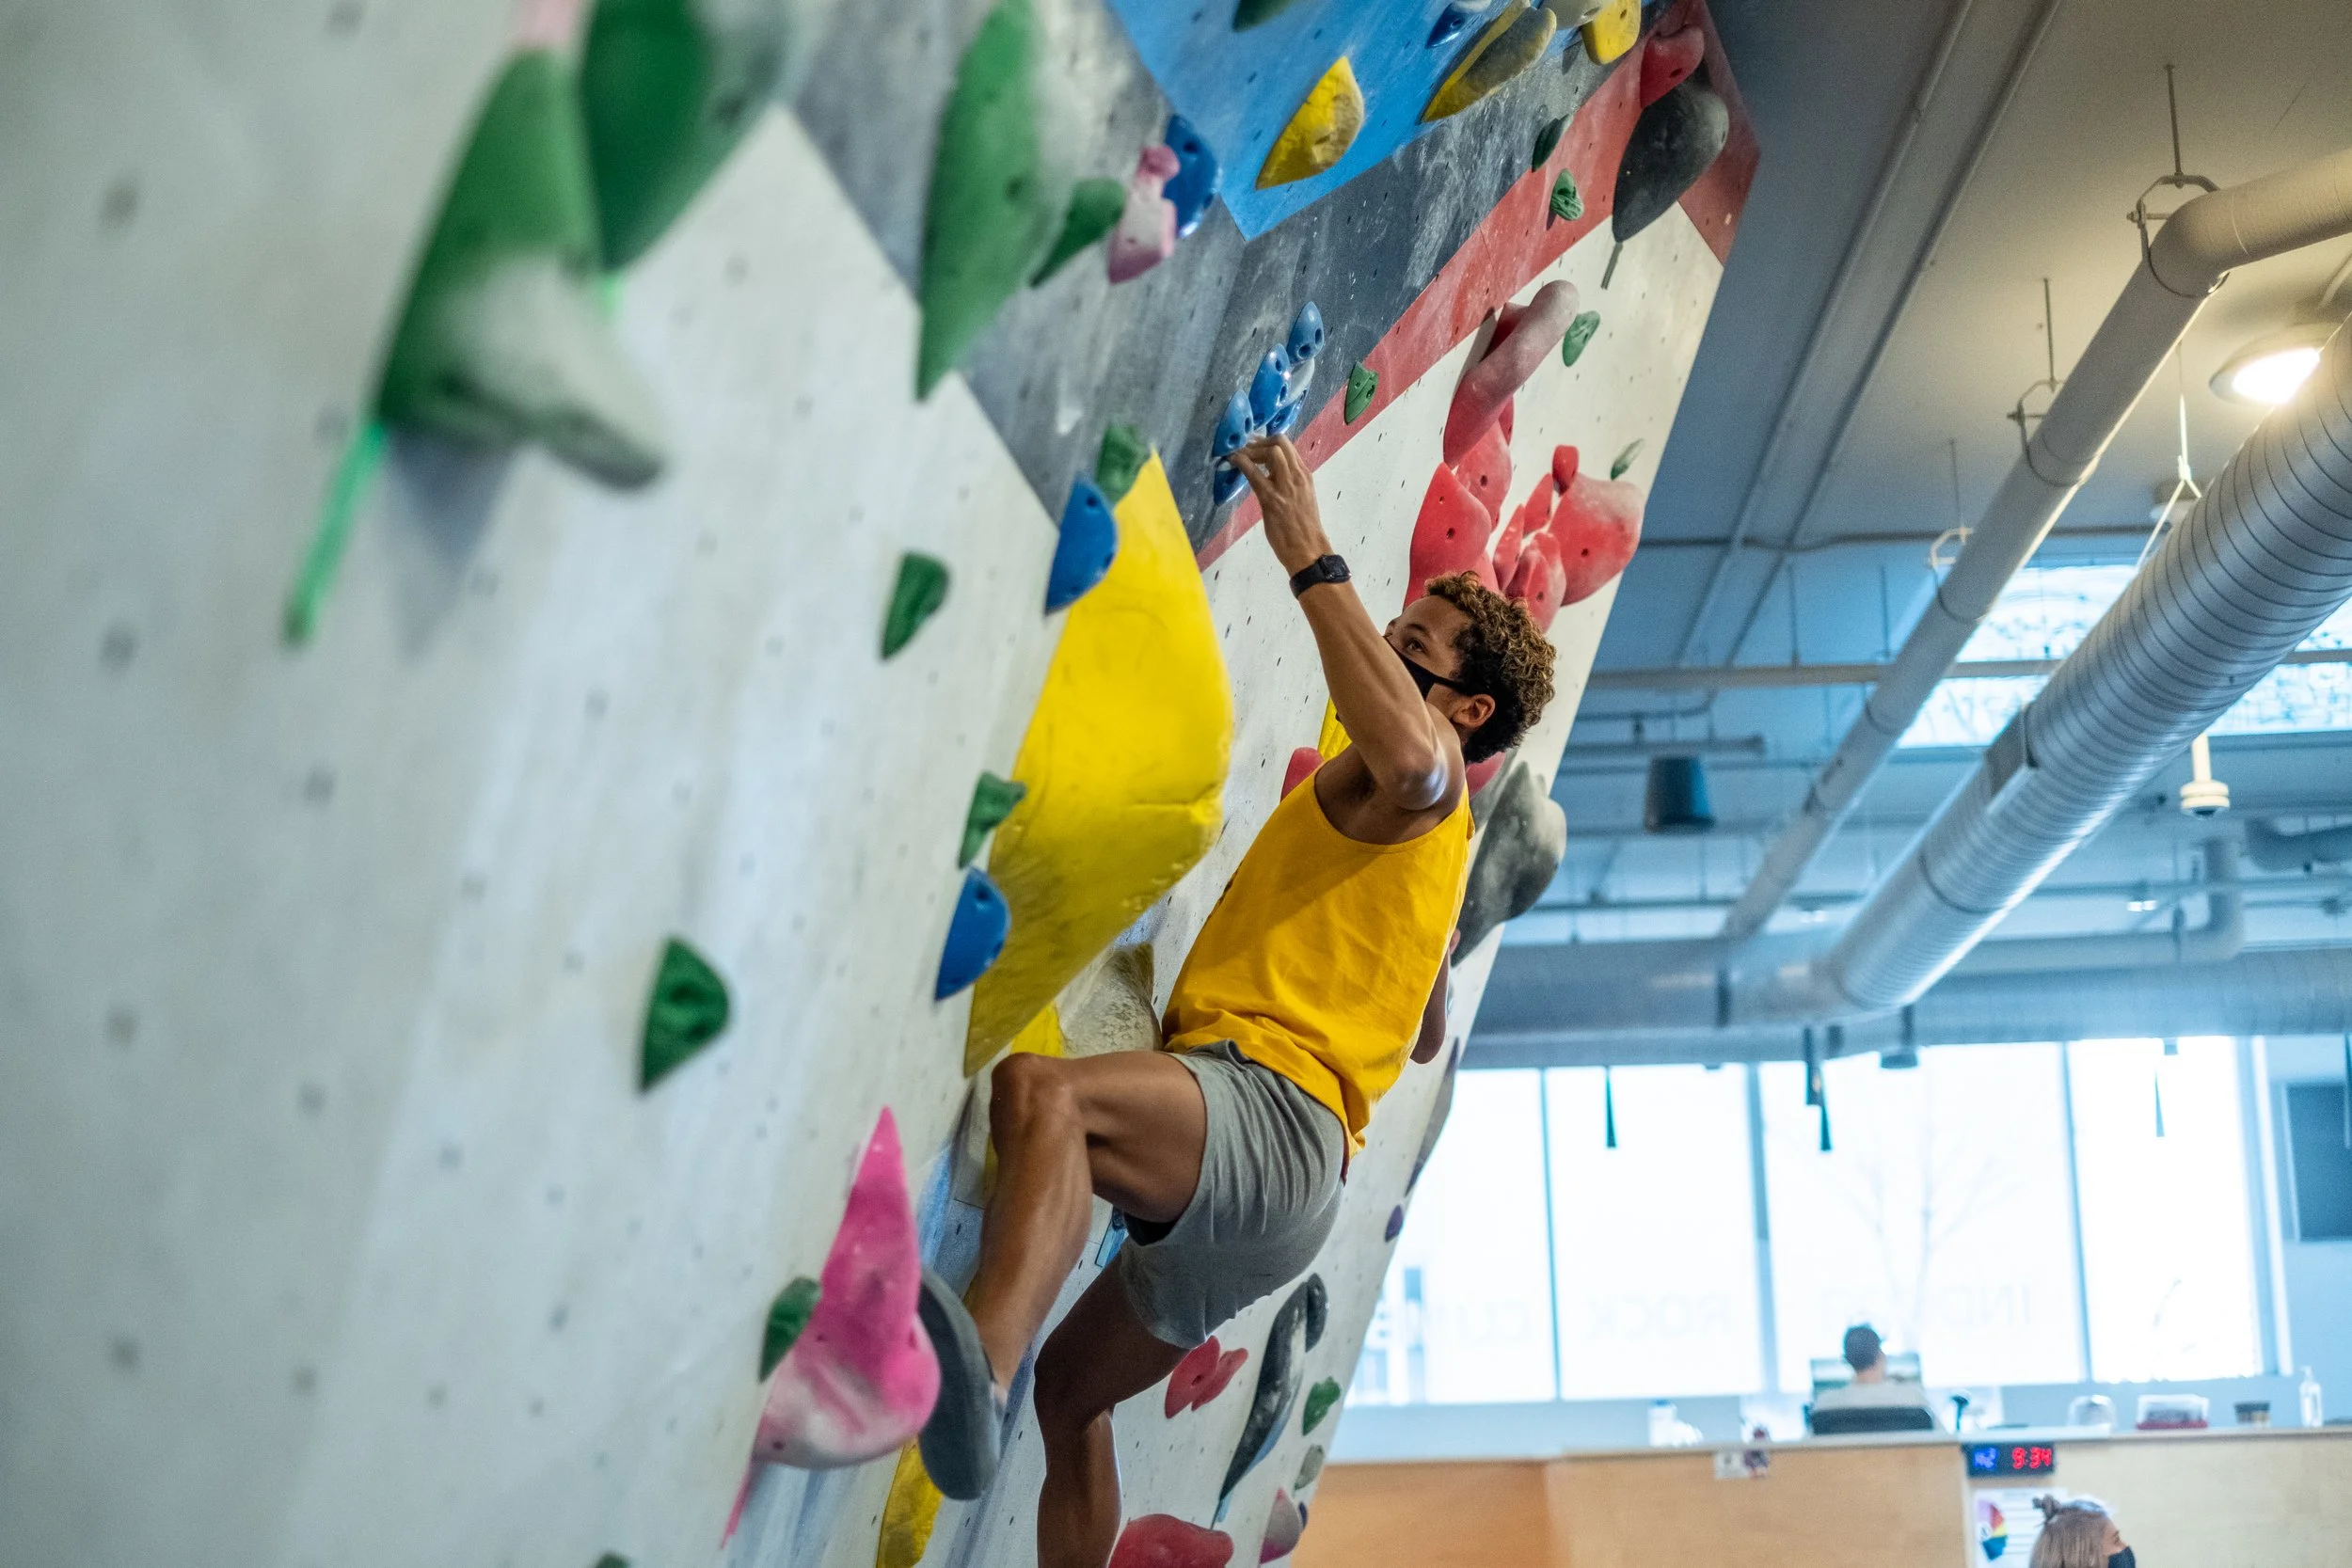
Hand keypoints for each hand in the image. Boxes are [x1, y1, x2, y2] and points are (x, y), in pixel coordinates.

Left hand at [1229, 435, 1332, 574]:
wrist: (1309, 549)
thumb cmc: (1304, 528)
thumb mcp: (1301, 497)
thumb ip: (1290, 483)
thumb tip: (1271, 474)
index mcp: (1304, 475)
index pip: (1288, 446)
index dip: (1268, 441)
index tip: (1255, 446)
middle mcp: (1297, 476)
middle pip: (1280, 441)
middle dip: (1259, 441)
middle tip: (1245, 449)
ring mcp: (1286, 486)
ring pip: (1271, 451)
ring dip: (1250, 449)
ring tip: (1239, 455)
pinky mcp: (1271, 499)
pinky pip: (1255, 474)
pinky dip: (1242, 463)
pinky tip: (1233, 461)